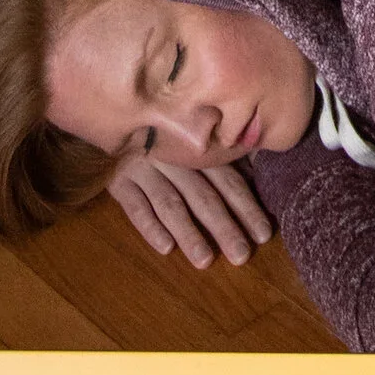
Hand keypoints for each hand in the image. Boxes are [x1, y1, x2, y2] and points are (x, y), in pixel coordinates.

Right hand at [108, 150, 272, 269]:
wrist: (111, 114)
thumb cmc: (160, 135)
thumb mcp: (189, 139)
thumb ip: (220, 157)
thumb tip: (257, 174)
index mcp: (196, 149)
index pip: (228, 180)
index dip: (246, 207)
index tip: (263, 234)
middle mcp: (174, 158)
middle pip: (203, 195)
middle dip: (224, 226)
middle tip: (241, 256)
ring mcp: (145, 168)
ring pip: (170, 203)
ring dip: (189, 232)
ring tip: (205, 260)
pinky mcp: (119, 181)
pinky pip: (135, 205)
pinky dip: (150, 226)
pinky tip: (165, 247)